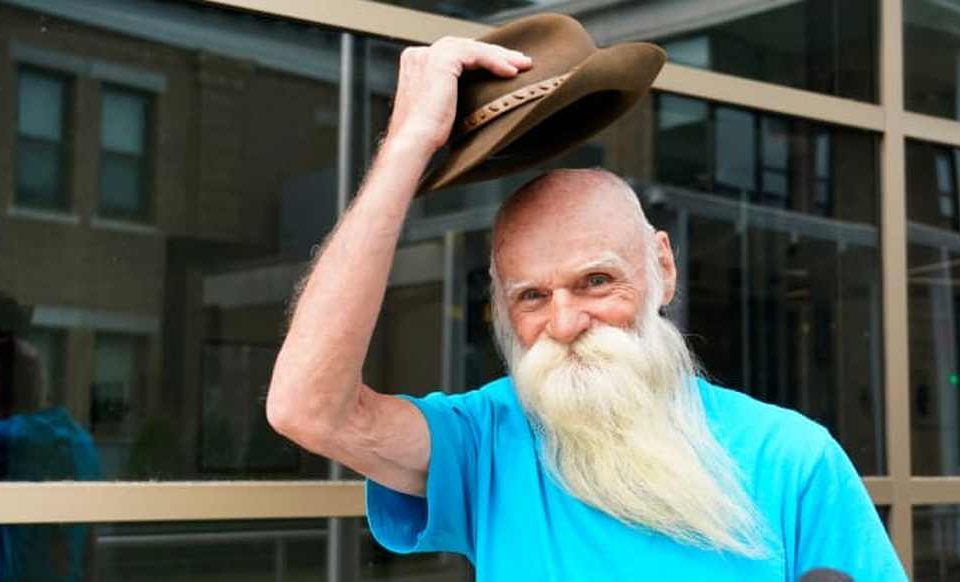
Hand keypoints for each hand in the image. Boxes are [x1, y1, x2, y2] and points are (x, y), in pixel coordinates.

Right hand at [386, 37, 531, 154]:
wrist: (415, 142)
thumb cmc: (427, 135)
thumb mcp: (441, 107)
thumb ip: (452, 92)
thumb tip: (480, 93)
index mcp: (416, 63)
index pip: (455, 53)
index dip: (481, 58)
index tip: (504, 67)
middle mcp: (419, 54)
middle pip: (465, 46)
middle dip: (494, 54)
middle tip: (519, 62)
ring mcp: (428, 55)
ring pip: (473, 48)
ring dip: (500, 56)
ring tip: (523, 66)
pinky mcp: (441, 60)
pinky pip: (476, 55)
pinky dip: (495, 62)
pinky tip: (512, 72)